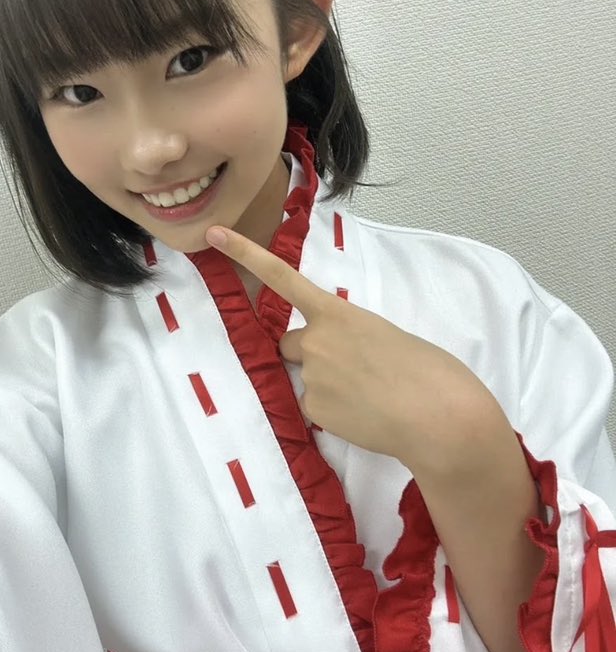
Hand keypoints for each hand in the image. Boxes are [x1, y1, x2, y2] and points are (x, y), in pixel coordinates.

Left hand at [205, 225, 489, 471]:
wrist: (438, 415)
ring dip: (326, 385)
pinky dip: (335, 413)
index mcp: (338, 313)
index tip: (214, 234)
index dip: (244, 255)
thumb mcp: (386, 336)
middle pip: (290, 345)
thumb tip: (341, 359)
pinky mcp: (313, 411)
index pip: (282, 277)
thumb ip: (353, 337)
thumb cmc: (428, 370)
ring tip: (367, 396)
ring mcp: (311, 377)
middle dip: (309, 355)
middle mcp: (315, 340)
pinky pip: (314, 409)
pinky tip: (364, 416)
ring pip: (306, 379)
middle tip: (351, 371)